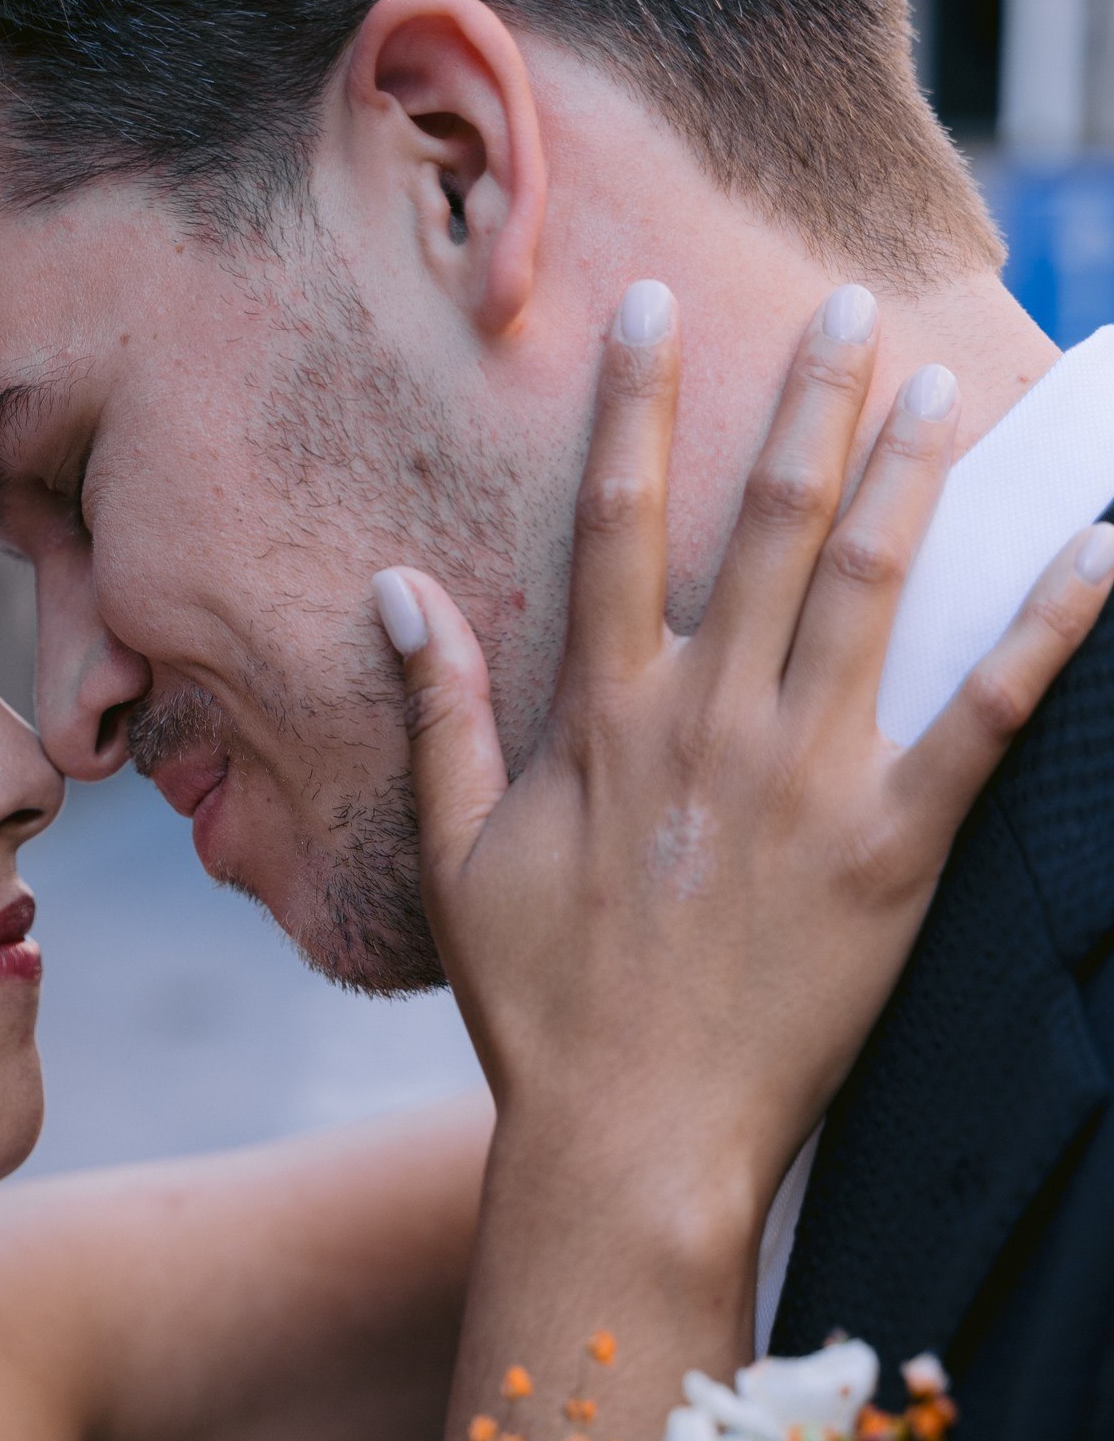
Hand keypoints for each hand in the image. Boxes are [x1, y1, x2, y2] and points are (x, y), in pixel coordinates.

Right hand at [374, 281, 1113, 1248]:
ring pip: (871, 585)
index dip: (636, 403)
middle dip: (810, 398)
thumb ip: (439, 713)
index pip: (616, 519)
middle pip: (769, 521)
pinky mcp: (894, 846)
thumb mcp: (457, 857)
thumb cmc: (538, 1008)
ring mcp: (808, 778)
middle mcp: (710, 720)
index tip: (654, 305)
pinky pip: (985, 715)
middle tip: (852, 303)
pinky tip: (1092, 550)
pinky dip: (1045, 627)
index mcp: (606, 718)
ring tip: (944, 384)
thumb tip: (395, 590)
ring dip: (910, 472)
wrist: (630, 1137)